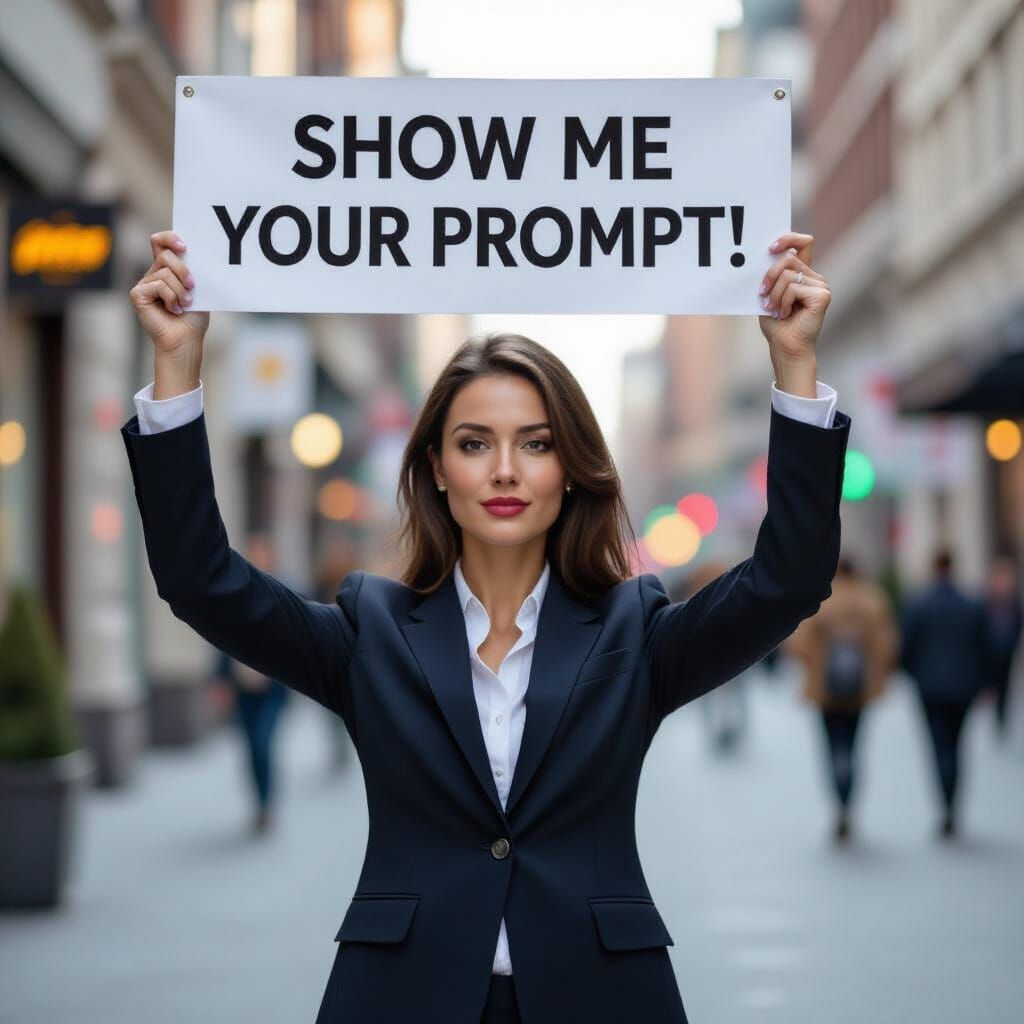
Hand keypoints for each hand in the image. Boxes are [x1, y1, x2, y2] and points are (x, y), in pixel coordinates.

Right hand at [129, 230, 209, 358]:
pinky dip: (171, 298)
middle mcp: (153, 274)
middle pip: (165, 255)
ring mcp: (144, 284)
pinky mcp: (137, 295)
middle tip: (192, 286)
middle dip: (183, 270)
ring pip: (164, 273)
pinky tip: (173, 310)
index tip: (185, 247)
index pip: (160, 242)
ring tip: (185, 304)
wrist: (186, 340)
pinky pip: (158, 286)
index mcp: (167, 269)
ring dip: (180, 291)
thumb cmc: (193, 318)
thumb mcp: (198, 290)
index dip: (169, 238)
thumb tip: (194, 254)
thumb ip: (192, 271)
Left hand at [757, 231, 831, 368]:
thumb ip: (770, 276)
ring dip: (774, 295)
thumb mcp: (768, 295)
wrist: (785, 346)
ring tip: (774, 309)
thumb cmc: (776, 324)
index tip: (771, 248)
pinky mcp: (822, 295)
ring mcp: (821, 286)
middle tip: (762, 294)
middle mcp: (814, 277)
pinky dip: (783, 302)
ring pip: (788, 275)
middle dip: (770, 275)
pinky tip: (786, 314)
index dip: (789, 238)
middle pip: (789, 258)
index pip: (804, 243)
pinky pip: (794, 289)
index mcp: (803, 274)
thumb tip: (762, 258)